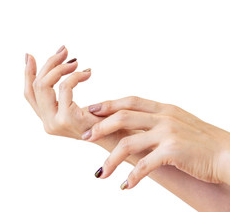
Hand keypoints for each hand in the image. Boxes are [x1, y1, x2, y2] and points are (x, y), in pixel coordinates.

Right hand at [24, 45, 101, 138]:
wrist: (118, 136)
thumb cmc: (101, 119)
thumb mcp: (74, 105)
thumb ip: (61, 93)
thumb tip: (57, 64)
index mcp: (48, 119)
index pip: (29, 94)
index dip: (27, 74)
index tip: (29, 56)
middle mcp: (47, 123)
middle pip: (36, 86)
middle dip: (49, 64)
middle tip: (64, 50)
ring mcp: (55, 122)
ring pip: (44, 85)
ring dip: (59, 67)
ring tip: (75, 61)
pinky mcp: (67, 118)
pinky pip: (64, 87)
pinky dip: (75, 76)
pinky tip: (87, 73)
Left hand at [84, 96, 229, 188]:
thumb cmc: (203, 143)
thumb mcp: (179, 125)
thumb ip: (158, 123)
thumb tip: (136, 127)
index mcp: (165, 109)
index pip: (130, 101)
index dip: (109, 104)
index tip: (92, 110)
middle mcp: (164, 117)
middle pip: (123, 117)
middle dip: (100, 127)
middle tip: (84, 137)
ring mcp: (168, 133)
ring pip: (128, 143)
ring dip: (111, 160)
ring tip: (99, 174)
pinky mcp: (174, 152)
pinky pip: (145, 165)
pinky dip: (132, 177)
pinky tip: (124, 186)